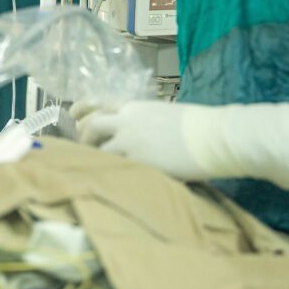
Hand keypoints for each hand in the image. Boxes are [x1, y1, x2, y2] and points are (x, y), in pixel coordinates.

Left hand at [73, 100, 210, 180]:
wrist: (214, 135)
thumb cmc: (198, 126)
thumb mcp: (165, 116)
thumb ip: (145, 122)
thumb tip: (139, 136)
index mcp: (135, 107)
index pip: (98, 106)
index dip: (83, 112)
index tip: (74, 119)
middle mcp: (127, 120)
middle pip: (91, 124)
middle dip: (81, 138)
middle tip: (78, 151)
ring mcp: (131, 140)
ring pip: (97, 147)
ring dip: (91, 157)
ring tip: (90, 169)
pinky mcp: (139, 160)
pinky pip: (113, 166)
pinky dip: (106, 172)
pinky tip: (103, 181)